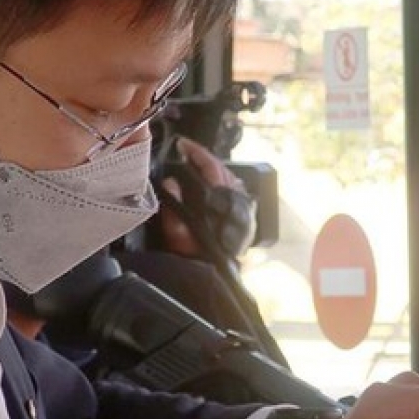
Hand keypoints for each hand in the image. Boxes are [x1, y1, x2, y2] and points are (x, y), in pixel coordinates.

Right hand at [157, 136, 246, 256]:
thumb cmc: (192, 252)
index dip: (196, 152)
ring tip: (199, 166)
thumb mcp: (175, 231)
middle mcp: (236, 199)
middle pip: (222, 169)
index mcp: (219, 199)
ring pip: (231, 179)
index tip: (183, 144)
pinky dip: (226, 184)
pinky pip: (237, 192)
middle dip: (205, 158)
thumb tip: (171, 182)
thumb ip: (172, 205)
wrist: (210, 273)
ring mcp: (244, 208)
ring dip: (215, 170)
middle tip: (188, 153)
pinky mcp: (247, 217)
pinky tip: (215, 185)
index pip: (211, 165)